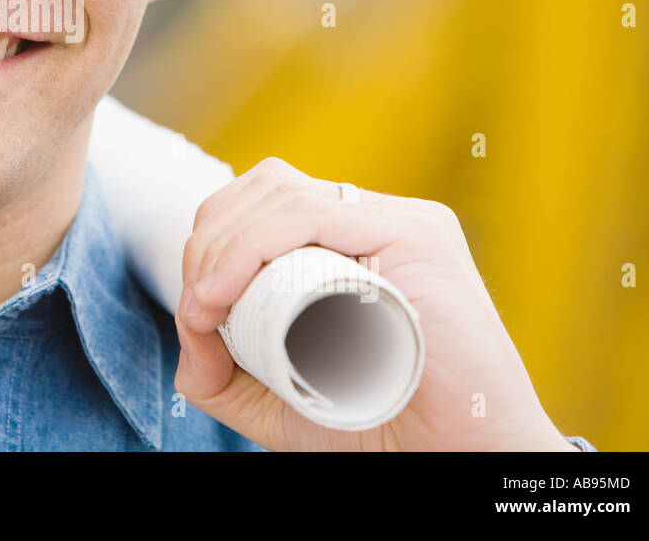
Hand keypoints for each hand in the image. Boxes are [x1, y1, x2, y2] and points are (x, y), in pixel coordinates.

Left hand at [173, 157, 575, 450]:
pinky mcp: (416, 235)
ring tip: (205, 305)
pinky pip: (313, 214)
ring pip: (280, 193)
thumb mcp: (278, 402)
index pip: (263, 202)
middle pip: (264, 187)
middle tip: (196, 309)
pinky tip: (225, 292)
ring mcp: (399, 220)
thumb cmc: (382, 429)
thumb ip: (224, 373)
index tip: (195, 312)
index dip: (212, 243)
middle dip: (209, 241)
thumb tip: (188, 330)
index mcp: (351, 239)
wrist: (461, 461)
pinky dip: (251, 246)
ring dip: (222, 246)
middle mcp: (376, 217)